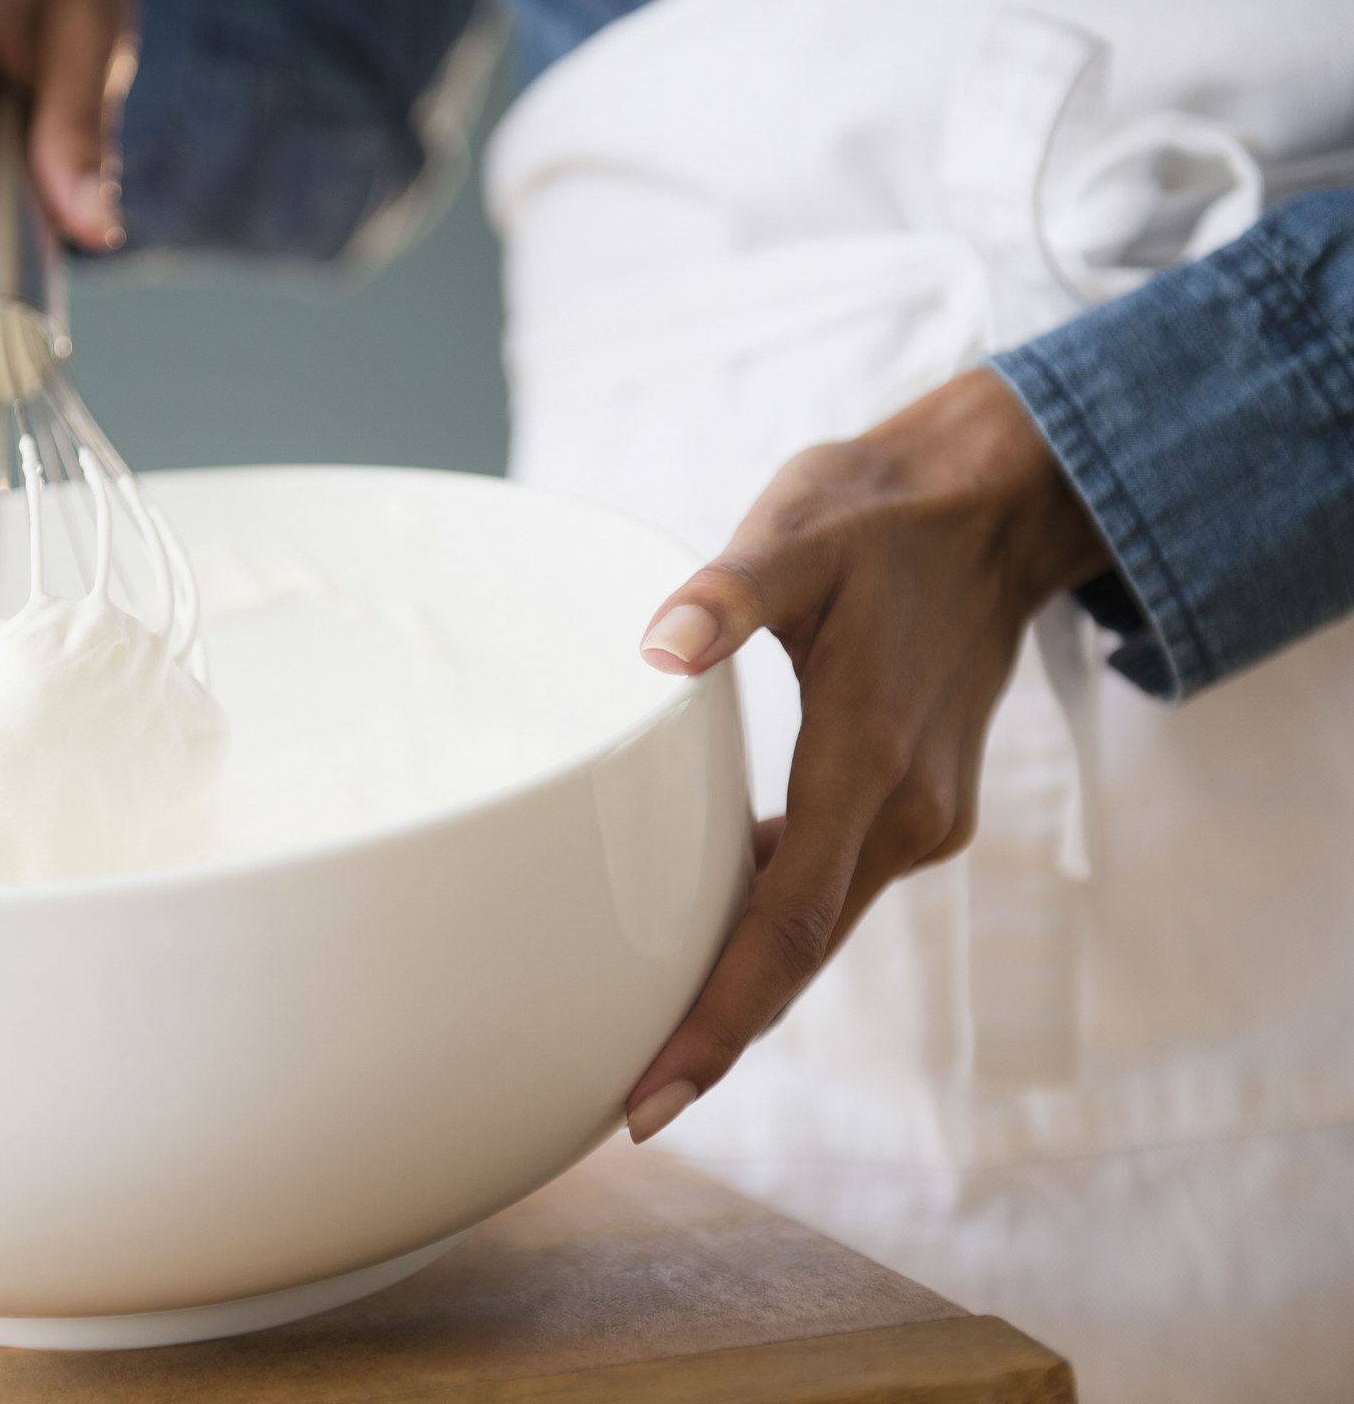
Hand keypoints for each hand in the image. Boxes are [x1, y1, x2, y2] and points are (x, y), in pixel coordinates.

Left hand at [623, 368, 1110, 1142]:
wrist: (991, 508)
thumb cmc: (884, 519)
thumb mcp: (800, 533)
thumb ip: (729, 592)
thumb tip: (655, 647)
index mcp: (869, 761)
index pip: (781, 927)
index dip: (715, 1022)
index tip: (650, 1097)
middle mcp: (904, 813)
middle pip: (796, 956)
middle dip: (714, 1036)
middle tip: (625, 1108)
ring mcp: (917, 816)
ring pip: (815, 932)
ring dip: (741, 991)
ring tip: (649, 1049)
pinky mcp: (909, 805)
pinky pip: (829, 891)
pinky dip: (769, 929)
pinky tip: (704, 942)